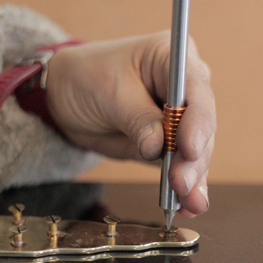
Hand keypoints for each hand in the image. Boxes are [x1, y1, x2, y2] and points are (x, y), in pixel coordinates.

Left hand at [45, 32, 214, 217]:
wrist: (61, 94)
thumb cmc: (84, 78)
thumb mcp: (108, 93)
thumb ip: (136, 120)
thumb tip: (159, 148)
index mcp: (172, 57)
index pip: (195, 90)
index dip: (196, 121)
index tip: (188, 148)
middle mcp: (184, 86)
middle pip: (200, 124)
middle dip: (193, 158)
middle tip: (182, 185)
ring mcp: (179, 116)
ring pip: (195, 149)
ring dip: (194, 178)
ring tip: (189, 203)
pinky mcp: (168, 142)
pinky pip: (180, 164)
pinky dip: (183, 186)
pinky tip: (187, 205)